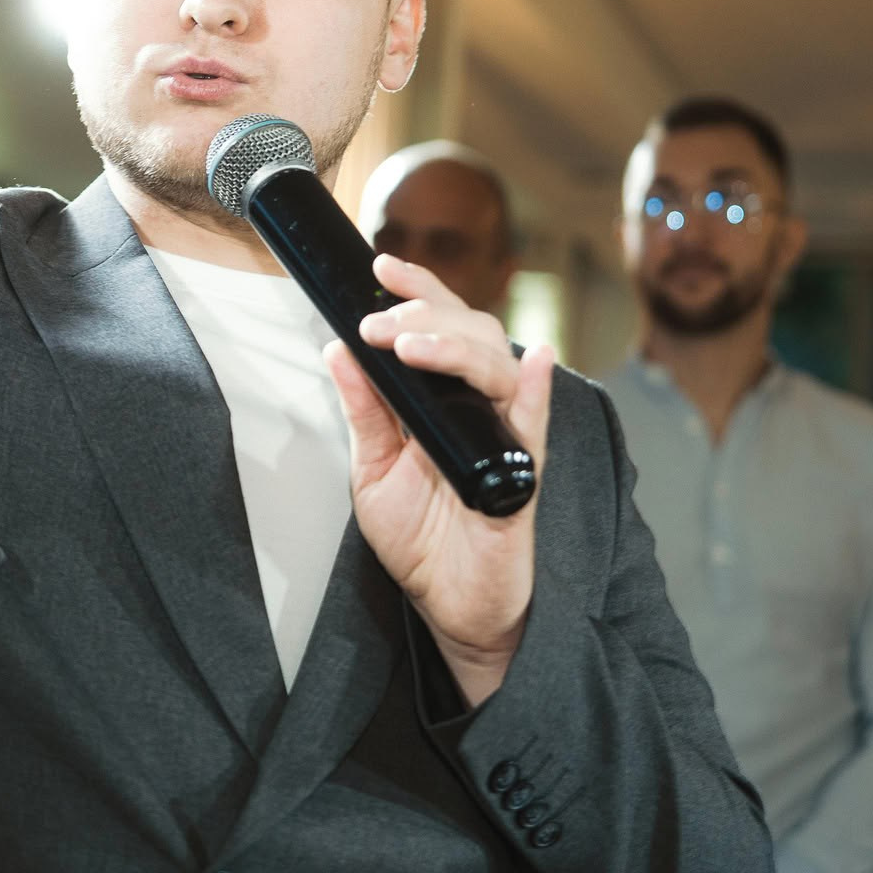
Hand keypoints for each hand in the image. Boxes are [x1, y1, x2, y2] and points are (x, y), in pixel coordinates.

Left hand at [329, 255, 553, 705]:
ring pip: (497, 366)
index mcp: (441, 397)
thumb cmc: (420, 539)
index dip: (417, 290)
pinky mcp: (523, 474)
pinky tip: (534, 363)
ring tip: (408, 347)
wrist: (448, 605)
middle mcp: (477, 405)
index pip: (436, 326)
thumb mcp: (374, 468)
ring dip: (453, 348)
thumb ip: (363, 410)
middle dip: (422, 318)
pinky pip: (536, 425)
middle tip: (377, 325)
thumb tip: (336, 349)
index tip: (380, 266)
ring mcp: (504, 435)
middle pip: (469, 332)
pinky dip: (537, 391)